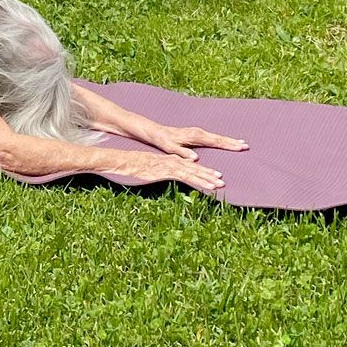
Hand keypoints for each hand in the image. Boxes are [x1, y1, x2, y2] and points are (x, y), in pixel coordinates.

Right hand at [94, 147, 226, 193]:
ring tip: (219, 184)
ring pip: (193, 172)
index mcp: (169, 160)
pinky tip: (208, 186)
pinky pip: (186, 177)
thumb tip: (163, 177)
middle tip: (222, 181)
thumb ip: (159, 172)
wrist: (124, 161)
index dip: (201, 171)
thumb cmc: (134, 166)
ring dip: (207, 178)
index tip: (213, 176)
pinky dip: (198, 181)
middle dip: (208, 175)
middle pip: (194, 168)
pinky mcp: (167, 171)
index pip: (188, 166)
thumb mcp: (150, 169)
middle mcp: (172, 161)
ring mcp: (170, 166)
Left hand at [144, 122, 246, 159]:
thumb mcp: (171, 148)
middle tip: (246, 145)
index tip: (239, 147)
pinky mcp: (197, 133)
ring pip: (217, 137)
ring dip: (229, 140)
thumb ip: (183, 153)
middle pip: (219, 138)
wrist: (157, 132)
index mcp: (195, 136)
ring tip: (241, 143)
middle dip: (232, 142)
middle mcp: (198, 132)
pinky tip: (227, 142)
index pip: (215, 141)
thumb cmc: (164, 141)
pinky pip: (212, 137)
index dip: (228, 144)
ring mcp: (198, 132)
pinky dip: (222, 140)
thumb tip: (195, 158)